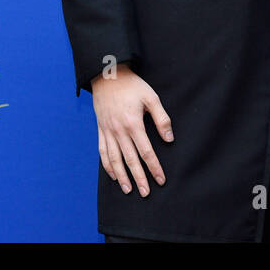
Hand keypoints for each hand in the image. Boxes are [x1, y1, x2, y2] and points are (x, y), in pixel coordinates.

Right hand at [90, 64, 172, 196]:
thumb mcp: (151, 98)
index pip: (146, 151)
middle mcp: (119, 131)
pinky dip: (107, 166)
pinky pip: (102, 152)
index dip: (154, 167)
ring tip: (129, 189)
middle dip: (139, 178)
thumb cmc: (132, 86)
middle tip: (146, 192)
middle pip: (130, 160)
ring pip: (115, 160)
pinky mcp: (101, 130)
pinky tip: (114, 175)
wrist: (108, 76)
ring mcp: (108, 132)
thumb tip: (169, 139)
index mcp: (133, 124)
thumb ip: (161, 118)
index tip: (160, 179)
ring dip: (122, 176)